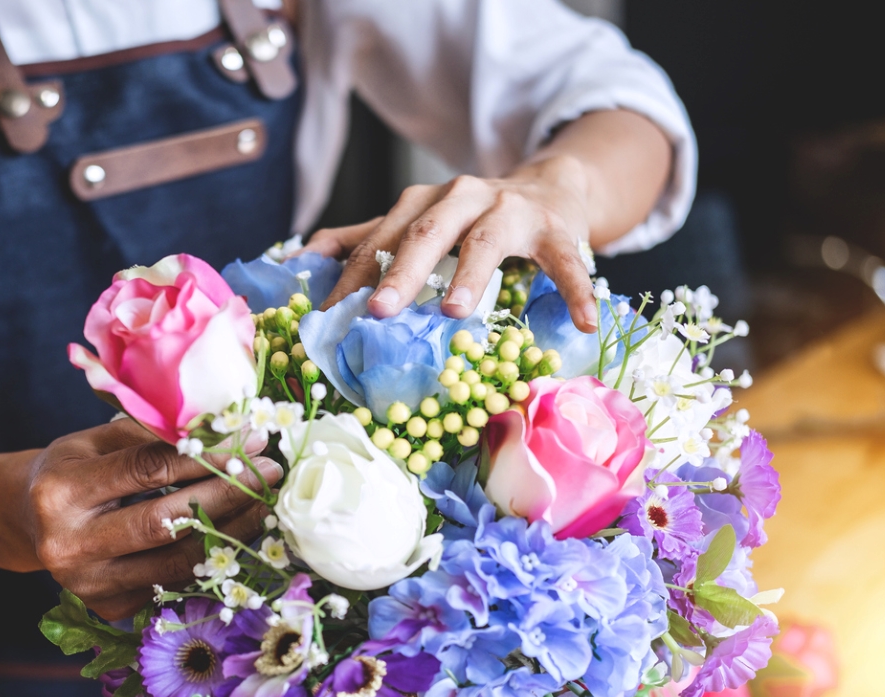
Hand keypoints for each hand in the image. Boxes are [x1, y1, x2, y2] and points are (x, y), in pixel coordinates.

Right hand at [23, 418, 281, 617]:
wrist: (29, 522)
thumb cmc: (72, 469)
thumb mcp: (95, 440)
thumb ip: (151, 435)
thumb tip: (224, 428)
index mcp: (61, 491)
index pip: (148, 470)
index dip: (206, 455)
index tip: (250, 440)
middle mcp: (69, 545)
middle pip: (165, 522)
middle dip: (226, 495)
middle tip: (269, 473)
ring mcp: (89, 585)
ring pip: (177, 561)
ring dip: (231, 532)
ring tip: (265, 504)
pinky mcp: (109, 608)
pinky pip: (174, 583)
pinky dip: (211, 558)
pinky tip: (239, 534)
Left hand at [306, 155, 598, 331]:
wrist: (552, 186)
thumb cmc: (474, 218)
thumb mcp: (419, 220)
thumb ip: (366, 236)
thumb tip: (301, 255)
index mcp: (423, 201)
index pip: (380, 238)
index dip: (352, 276)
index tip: (327, 315)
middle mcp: (463, 197)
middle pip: (426, 232)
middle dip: (400, 270)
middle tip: (378, 310)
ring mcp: (512, 210)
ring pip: (486, 241)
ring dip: (470, 276)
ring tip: (454, 313)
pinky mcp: (557, 229)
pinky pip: (565, 261)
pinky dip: (574, 290)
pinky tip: (583, 321)